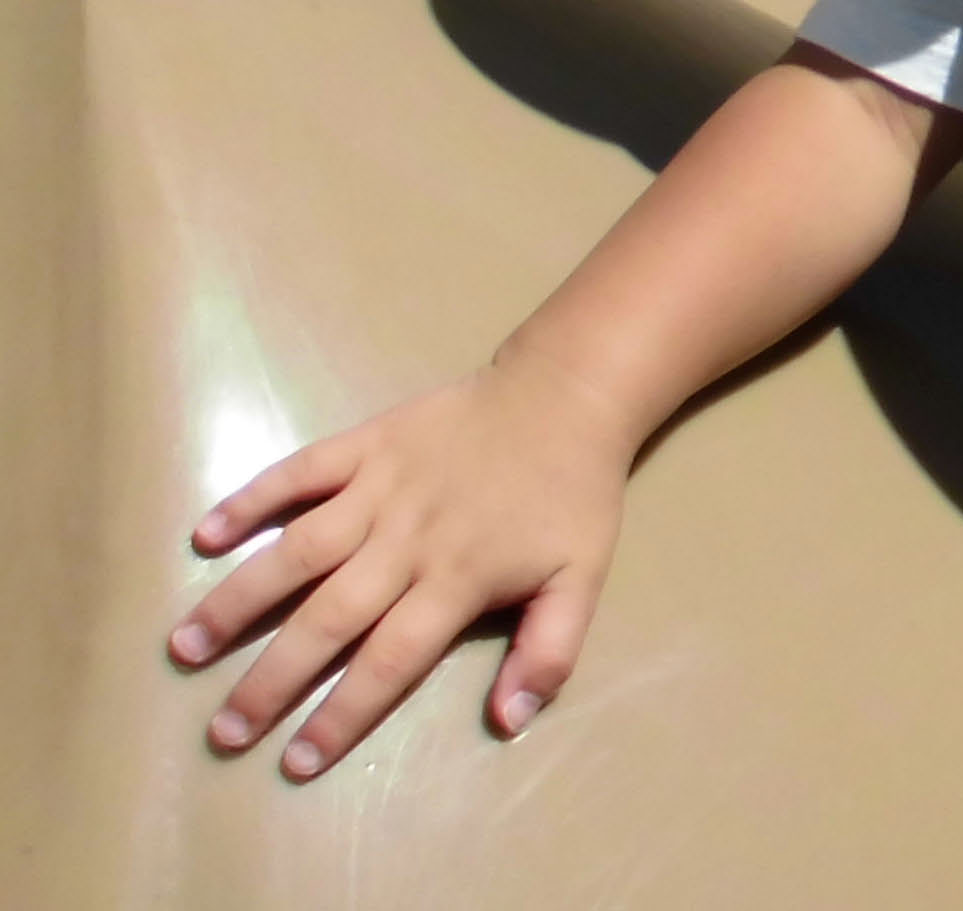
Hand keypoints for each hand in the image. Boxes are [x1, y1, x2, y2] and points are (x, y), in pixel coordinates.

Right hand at [167, 343, 642, 778]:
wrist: (566, 395)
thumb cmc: (570, 496)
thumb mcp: (582, 579)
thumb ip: (549, 652)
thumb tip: (508, 722)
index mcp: (458, 578)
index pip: (389, 661)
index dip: (342, 714)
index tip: (295, 762)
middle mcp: (407, 539)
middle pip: (329, 619)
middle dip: (273, 680)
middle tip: (222, 730)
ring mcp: (380, 487)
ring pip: (297, 551)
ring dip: (239, 599)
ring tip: (186, 648)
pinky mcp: (364, 443)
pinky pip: (298, 472)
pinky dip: (251, 499)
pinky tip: (205, 536)